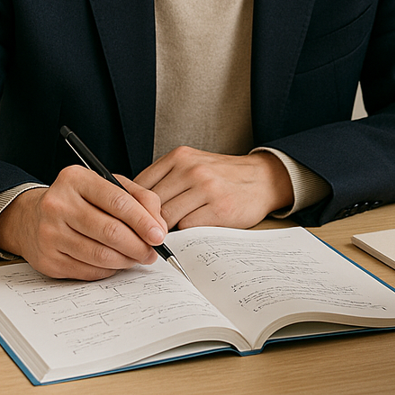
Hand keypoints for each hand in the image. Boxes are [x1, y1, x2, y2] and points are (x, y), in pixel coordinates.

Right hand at [0, 165, 168, 279]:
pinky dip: (108, 270)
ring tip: (137, 257)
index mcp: (76, 179)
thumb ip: (139, 198)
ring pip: (100, 255)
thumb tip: (159, 226)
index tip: (159, 235)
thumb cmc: (78, 200)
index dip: (143, 221)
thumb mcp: (108, 186)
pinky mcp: (47, 260)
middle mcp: (58, 204)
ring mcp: (49, 233)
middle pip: (110, 231)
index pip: (118, 201)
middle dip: (138, 245)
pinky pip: (88, 271)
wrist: (31, 218)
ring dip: (126, 260)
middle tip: (152, 252)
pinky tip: (115, 263)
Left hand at [134, 146, 294, 230]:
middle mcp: (191, 169)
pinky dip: (185, 234)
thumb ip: (166, 179)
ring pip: (167, 218)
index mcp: (180, 157)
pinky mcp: (219, 208)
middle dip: (146, 222)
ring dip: (165, 231)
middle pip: (151, 204)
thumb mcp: (192, 165)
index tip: (131, 220)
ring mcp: (206, 188)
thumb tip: (132, 205)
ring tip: (165, 238)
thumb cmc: (222, 176)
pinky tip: (188, 234)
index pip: (140, 185)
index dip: (133, 207)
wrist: (263, 178)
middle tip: (145, 235)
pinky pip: (188, 228)